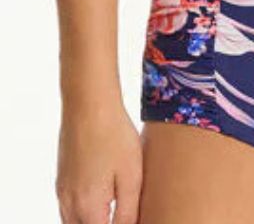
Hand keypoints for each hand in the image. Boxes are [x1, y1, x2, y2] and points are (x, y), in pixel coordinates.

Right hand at [56, 103, 142, 223]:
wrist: (88, 103)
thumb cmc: (114, 135)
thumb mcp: (131, 175)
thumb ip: (129, 212)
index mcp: (88, 208)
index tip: (129, 218)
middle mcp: (69, 203)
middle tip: (121, 214)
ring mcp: (62, 191)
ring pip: (72, 222)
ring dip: (90, 222)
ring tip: (111, 210)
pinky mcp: (61, 178)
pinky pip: (68, 209)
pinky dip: (81, 214)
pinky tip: (99, 201)